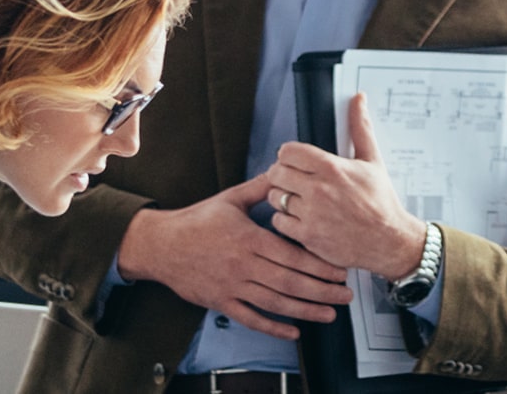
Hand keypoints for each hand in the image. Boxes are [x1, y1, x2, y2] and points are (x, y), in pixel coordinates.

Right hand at [116, 174, 353, 338]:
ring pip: (275, 303)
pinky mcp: (221, 302)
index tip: (340, 269)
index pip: (291, 255)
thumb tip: (283, 172)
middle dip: (322, 290)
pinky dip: (273, 328)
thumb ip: (260, 188)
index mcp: (249, 238)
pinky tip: (293, 333)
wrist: (160, 245)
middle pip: (289, 282)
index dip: (319, 265)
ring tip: (330, 314)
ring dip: (305, 311)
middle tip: (346, 294)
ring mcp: (232, 286)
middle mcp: (243, 265)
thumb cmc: (196, 221)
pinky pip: (250, 319)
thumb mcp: (230, 200)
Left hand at [266, 93, 424, 280]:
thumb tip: (358, 100)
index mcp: (332, 168)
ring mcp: (311, 214)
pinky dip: (285, 220)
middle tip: (294, 180)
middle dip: (282, 174)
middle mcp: (318, 190)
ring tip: (299, 199)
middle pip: (276, 172)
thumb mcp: (373, 161)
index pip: (288, 151)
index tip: (295, 161)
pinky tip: (301, 217)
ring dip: (282, 197)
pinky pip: (278, 221)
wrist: (389, 241)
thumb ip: (360, 128)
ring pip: (274, 197)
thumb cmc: (381, 202)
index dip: (289, 155)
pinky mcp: (307, 236)